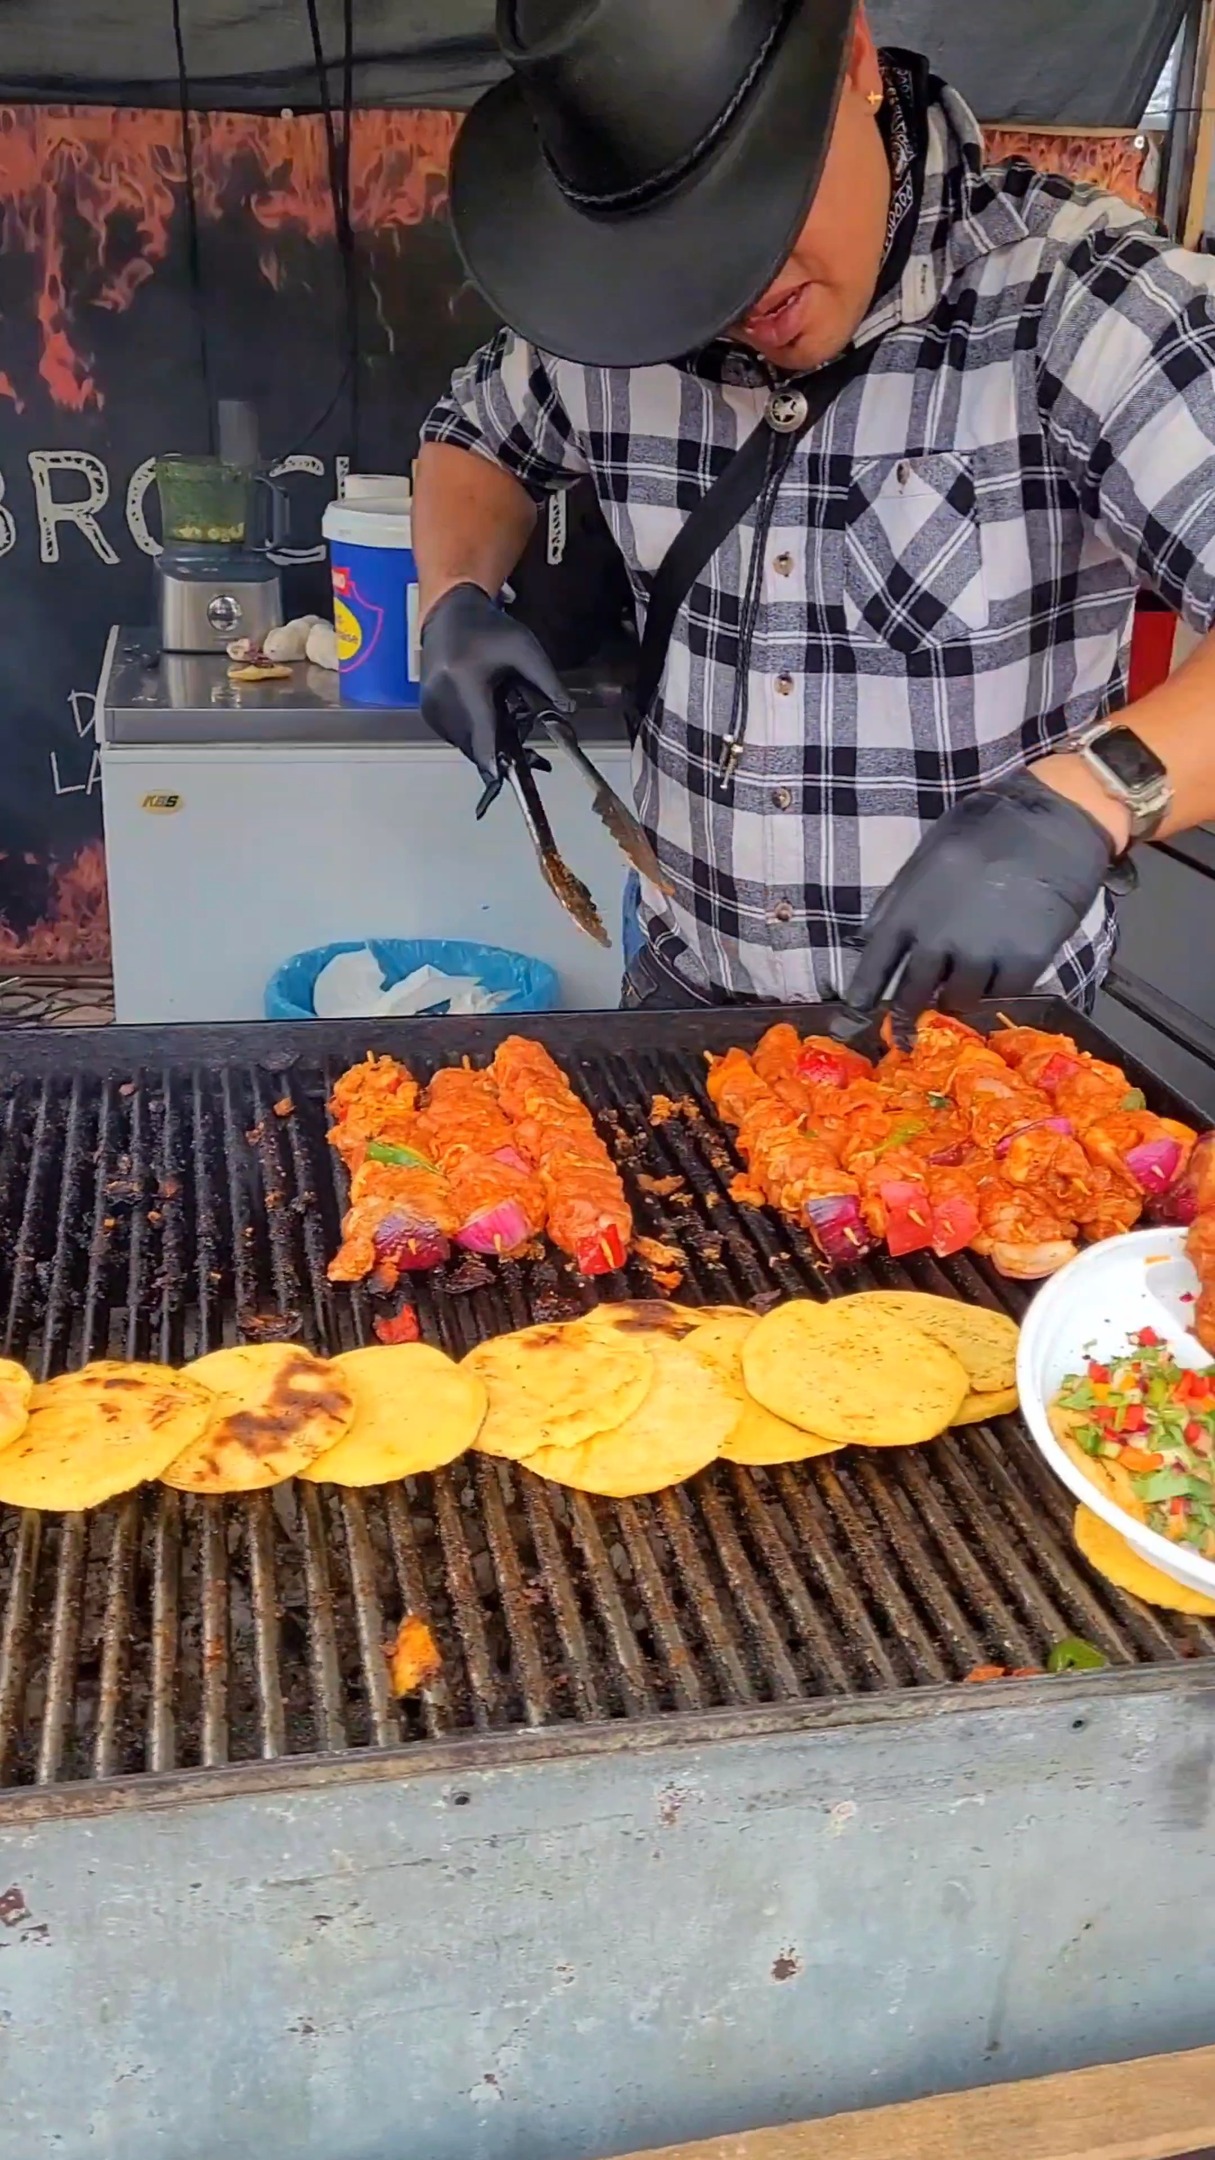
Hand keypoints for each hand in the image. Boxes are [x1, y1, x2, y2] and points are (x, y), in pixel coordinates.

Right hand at [419, 582, 571, 784]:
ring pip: (464, 744)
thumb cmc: (488, 629)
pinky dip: (473, 734)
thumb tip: (569, 711)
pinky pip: (454, 736)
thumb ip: (548, 681)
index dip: (494, 759)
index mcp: (463, 680)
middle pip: (473, 743)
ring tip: (502, 718)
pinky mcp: (427, 712)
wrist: (449, 614)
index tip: (503, 778)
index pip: (481, 731)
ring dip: (486, 742)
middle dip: (499, 748)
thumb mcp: (525, 648)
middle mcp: (440, 698)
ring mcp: (430, 707)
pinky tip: (485, 715)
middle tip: (524, 743)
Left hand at [848, 770, 1115, 1020]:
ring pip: (958, 1001)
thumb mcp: (929, 854)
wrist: (1055, 819)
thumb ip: (899, 900)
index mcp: (910, 908)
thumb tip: (868, 938)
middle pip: (912, 994)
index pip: (875, 963)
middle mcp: (938, 937)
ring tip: (966, 985)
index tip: (854, 1016)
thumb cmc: (988, 826)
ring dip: (958, 998)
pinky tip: (1001, 975)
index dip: (862, 993)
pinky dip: (998, 990)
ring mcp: (981, 952)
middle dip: (908, 1013)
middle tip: (909, 1028)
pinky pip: (1002, 995)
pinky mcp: (1023, 962)